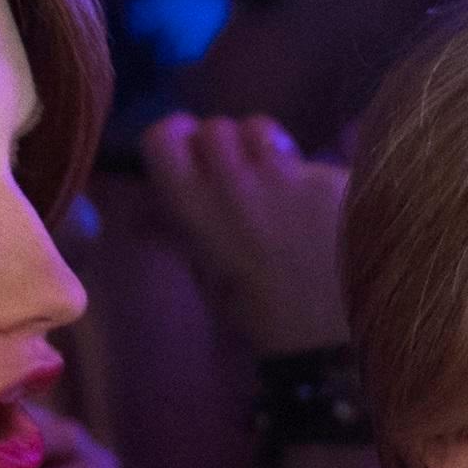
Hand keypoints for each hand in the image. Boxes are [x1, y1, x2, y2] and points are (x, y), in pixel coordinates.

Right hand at [131, 112, 355, 358]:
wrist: (329, 339)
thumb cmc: (259, 314)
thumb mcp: (207, 278)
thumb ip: (173, 236)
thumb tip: (138, 217)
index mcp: (196, 212)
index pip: (163, 139)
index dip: (174, 138)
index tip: (188, 152)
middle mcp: (235, 186)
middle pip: (214, 128)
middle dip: (223, 147)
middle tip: (237, 178)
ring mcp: (286, 179)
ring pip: (260, 129)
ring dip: (263, 150)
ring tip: (277, 188)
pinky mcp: (329, 180)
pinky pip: (309, 157)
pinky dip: (309, 177)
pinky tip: (317, 211)